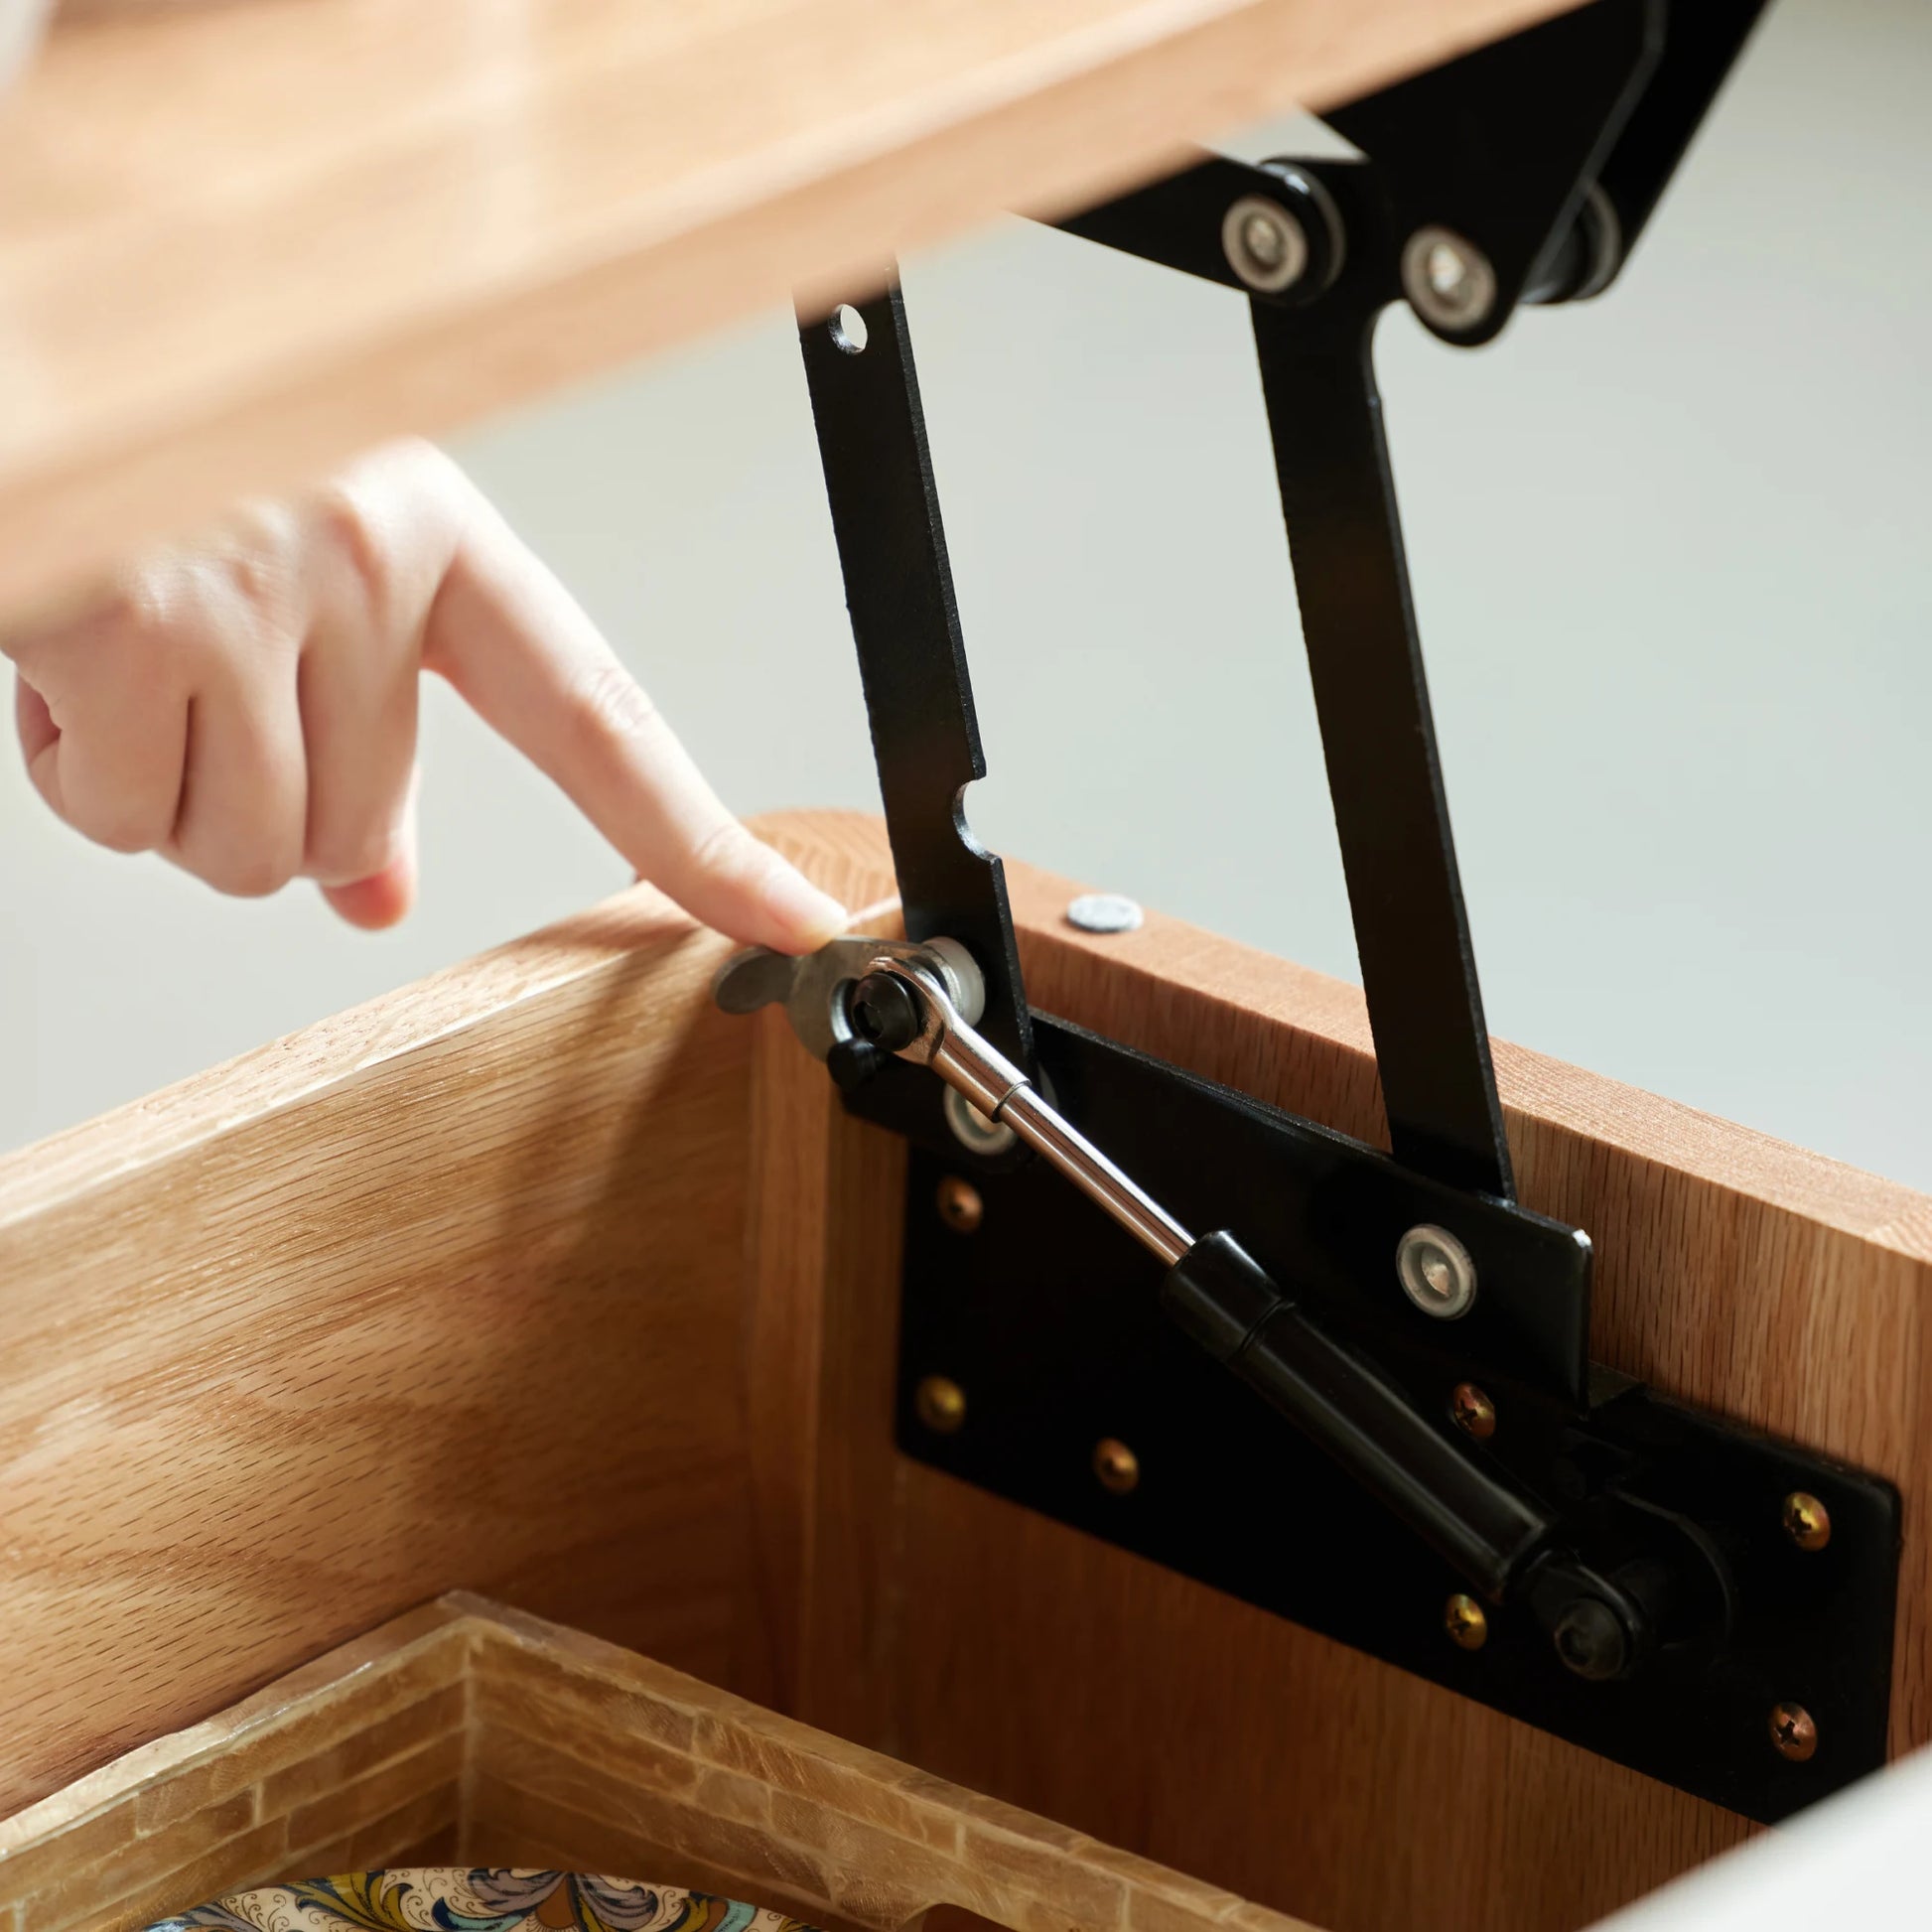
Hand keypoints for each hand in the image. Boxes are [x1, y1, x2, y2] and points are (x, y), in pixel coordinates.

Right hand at [4, 440, 846, 950]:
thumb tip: (376, 898)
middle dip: (264, 814)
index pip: (603, 723)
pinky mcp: (124, 621)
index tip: (795, 921)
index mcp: (440, 535)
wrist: (28, 349)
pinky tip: (61, 670)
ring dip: (168, 801)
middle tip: (195, 707)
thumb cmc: (164, 469)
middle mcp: (367, 550)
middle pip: (359, 835)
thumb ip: (357, 740)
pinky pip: (122, 816)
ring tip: (129, 675)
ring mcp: (250, 583)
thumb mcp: (299, 584)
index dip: (701, 843)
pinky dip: (77, 774)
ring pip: (249, 853)